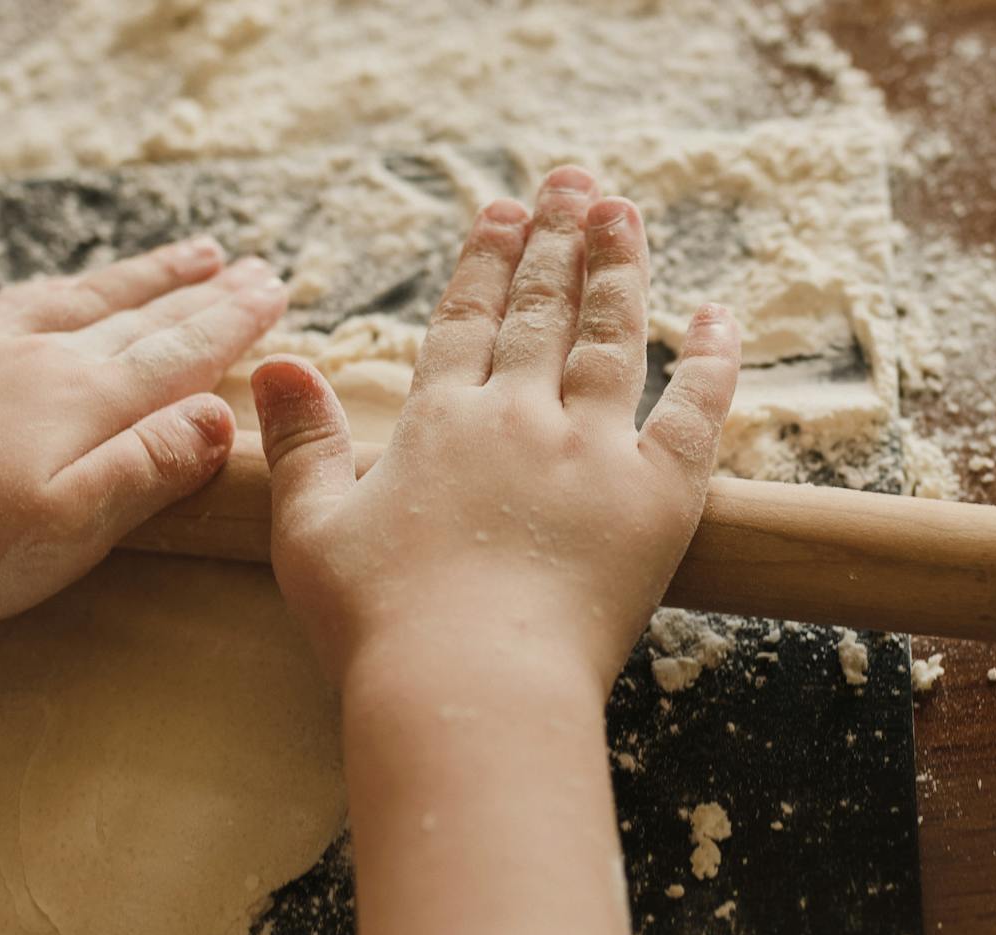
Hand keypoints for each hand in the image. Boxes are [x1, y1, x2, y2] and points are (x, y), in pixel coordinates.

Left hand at [0, 237, 286, 634]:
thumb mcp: (70, 528)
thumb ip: (146, 468)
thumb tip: (218, 417)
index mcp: (82, 402)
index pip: (178, 353)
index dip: (231, 324)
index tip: (275, 292)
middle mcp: (38, 356)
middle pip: (138, 315)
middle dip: (200, 292)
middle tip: (251, 267)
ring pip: (80, 297)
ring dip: (139, 277)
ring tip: (186, 253)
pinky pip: (14, 300)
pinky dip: (58, 288)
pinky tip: (62, 289)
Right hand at [250, 166, 740, 696]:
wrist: (469, 690)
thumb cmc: (379, 626)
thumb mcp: (310, 531)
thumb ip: (300, 443)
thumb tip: (278, 360)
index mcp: (438, 426)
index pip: (465, 322)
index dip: (484, 263)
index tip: (500, 214)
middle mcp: (518, 419)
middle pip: (540, 312)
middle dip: (555, 241)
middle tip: (572, 183)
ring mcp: (594, 452)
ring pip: (614, 338)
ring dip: (620, 270)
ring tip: (624, 214)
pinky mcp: (658, 497)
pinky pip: (696, 410)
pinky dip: (712, 358)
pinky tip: (717, 315)